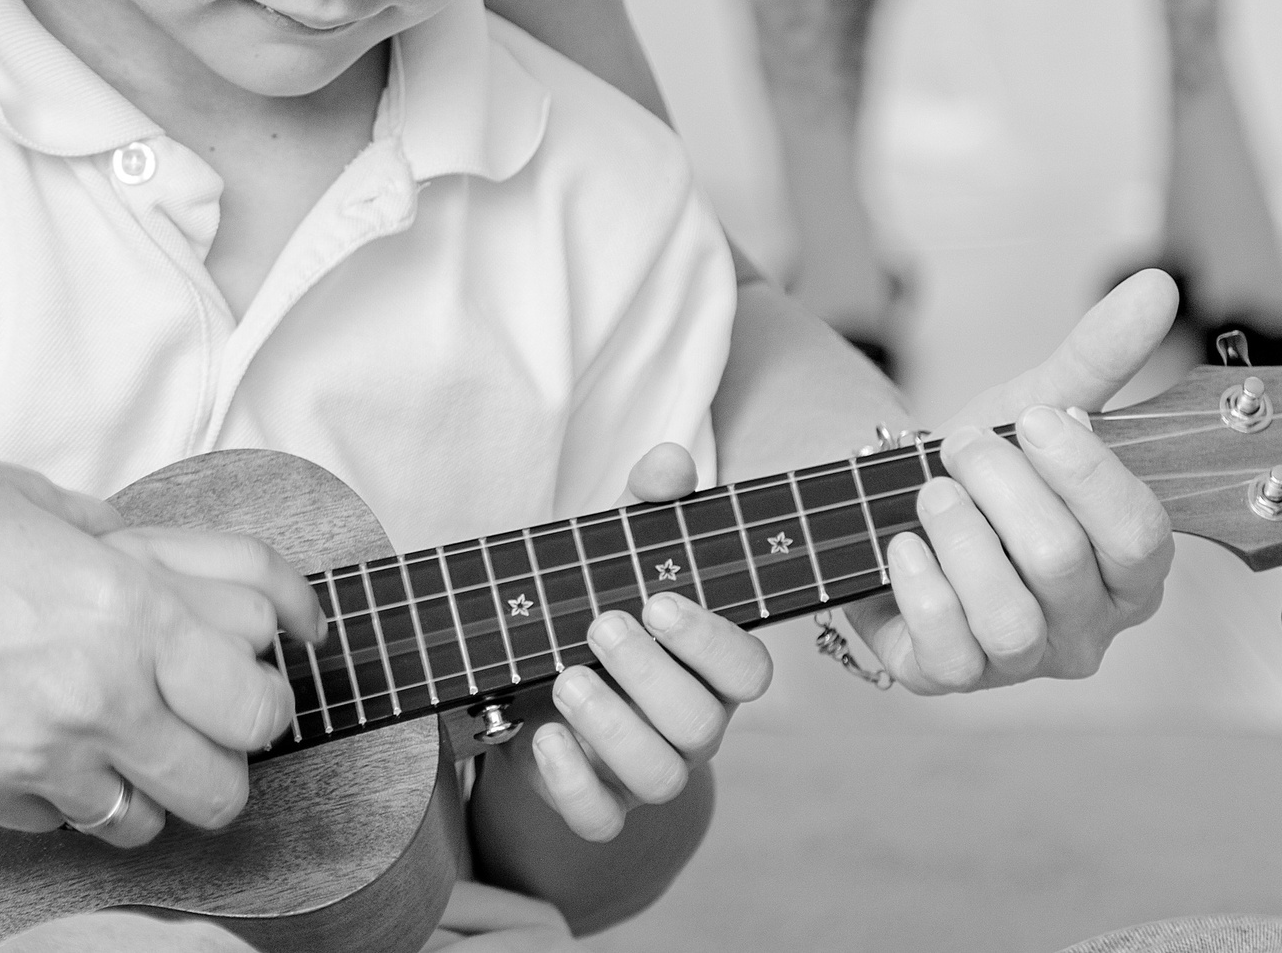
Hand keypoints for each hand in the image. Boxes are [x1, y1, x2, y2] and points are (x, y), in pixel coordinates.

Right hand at [0, 447, 321, 849]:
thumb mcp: (52, 502)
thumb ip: (141, 554)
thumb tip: (203, 586)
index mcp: (129, 609)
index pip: (262, 698)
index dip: (268, 687)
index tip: (259, 670)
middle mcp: (96, 696)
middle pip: (227, 783)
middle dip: (227, 750)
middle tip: (203, 712)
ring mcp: (34, 758)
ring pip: (149, 821)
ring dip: (150, 781)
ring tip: (120, 729)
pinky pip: (64, 821)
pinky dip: (67, 791)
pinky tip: (39, 735)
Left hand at [504, 444, 770, 842]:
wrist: (532, 669)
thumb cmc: (592, 603)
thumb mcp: (614, 549)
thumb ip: (646, 506)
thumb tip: (671, 461)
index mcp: (708, 665)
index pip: (749, 670)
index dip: (712, 642)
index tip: (659, 601)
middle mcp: (690, 722)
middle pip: (702, 725)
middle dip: (651, 675)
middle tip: (600, 625)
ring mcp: (645, 767)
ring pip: (661, 776)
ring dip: (612, 726)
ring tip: (564, 678)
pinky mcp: (598, 800)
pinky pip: (601, 819)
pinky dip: (572, 784)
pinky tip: (543, 737)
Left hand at [840, 269, 1178, 691]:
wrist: (896, 503)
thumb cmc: (987, 469)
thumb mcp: (1037, 405)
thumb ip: (1099, 356)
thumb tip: (1155, 285)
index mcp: (1133, 565)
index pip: (1141, 534)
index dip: (1086, 471)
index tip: (1035, 418)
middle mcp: (1091, 626)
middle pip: (1062, 562)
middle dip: (999, 486)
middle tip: (960, 444)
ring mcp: (1023, 662)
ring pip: (1008, 616)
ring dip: (958, 536)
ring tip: (932, 492)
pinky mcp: (952, 678)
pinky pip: (944, 647)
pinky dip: (918, 582)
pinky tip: (901, 543)